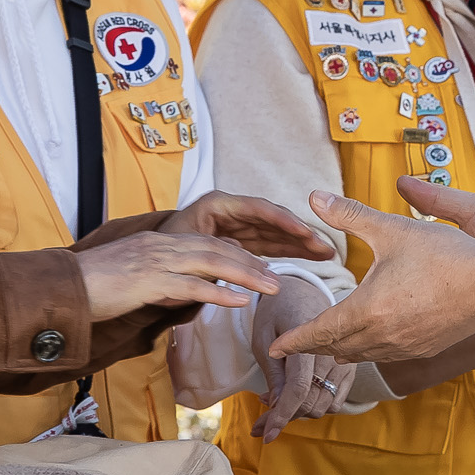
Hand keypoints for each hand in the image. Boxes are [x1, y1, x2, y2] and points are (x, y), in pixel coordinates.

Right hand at [78, 232, 279, 321]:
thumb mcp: (132, 277)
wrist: (62, 288)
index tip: (261, 267)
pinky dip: (219, 293)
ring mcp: (155, 262)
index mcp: (158, 243)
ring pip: (211, 263)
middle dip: (251, 264)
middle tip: (277, 279)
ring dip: (246, 275)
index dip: (237, 255)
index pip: (207, 244)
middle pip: (216, 249)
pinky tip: (241, 302)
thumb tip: (179, 292)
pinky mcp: (147, 281)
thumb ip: (158, 279)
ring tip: (272, 287)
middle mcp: (161, 246)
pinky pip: (190, 286)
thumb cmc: (92, 288)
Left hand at [161, 191, 331, 260]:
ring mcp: (239, 227)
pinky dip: (289, 250)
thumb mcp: (186, 249)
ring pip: (276, 233)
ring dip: (301, 243)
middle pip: (273, 220)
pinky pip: (269, 244)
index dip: (284, 221)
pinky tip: (310, 256)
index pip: (258, 210)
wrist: (147, 261)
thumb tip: (244, 268)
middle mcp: (232, 212)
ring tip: (327, 253)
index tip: (306, 232)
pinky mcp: (241, 242)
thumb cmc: (163, 252)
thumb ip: (217, 252)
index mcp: (218, 206)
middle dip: (301, 234)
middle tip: (326, 246)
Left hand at [247, 279, 355, 441]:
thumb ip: (274, 372)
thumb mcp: (264, 337)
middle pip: (310, 403)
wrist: (301, 291)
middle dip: (283, 418)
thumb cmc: (277, 311)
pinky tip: (295, 398)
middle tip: (258, 421)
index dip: (281, 416)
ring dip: (298, 413)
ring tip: (273, 402)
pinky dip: (315, 406)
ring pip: (322, 406)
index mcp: (307, 340)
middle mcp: (332, 353)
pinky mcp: (349, 369)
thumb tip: (277, 405)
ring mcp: (344, 361)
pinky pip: (335, 402)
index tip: (266, 436)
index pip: (298, 389)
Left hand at [269, 186, 474, 363]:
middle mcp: (381, 336)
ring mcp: (404, 346)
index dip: (294, 340)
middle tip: (295, 345)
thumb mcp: (393, 228)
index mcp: (366, 310)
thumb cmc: (444, 255)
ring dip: (341, 350)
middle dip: (313, 347)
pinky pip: (386, 357)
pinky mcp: (425, 348)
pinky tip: (371, 342)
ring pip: (361, 356)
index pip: (319, 331)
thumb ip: (349, 215)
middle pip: (336, 348)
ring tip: (330, 344)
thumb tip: (314, 197)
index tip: (274, 347)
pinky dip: (368, 352)